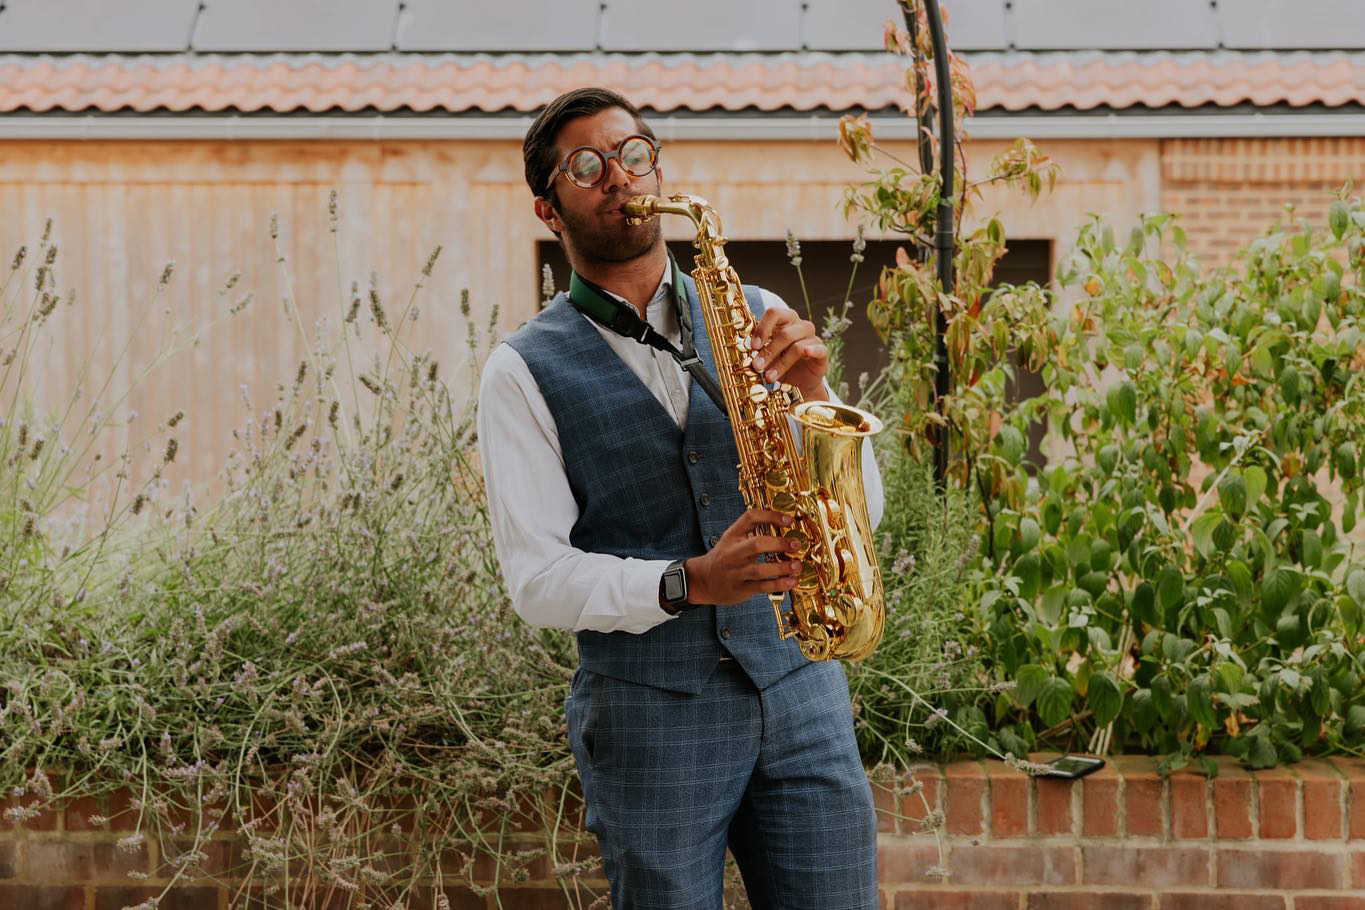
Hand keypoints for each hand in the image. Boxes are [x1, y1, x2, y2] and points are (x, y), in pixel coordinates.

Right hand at [684, 509, 802, 605]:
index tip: (788, 520)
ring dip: (782, 568)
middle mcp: (733, 553)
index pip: (750, 518)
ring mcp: (736, 572)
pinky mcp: (741, 589)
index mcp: (732, 536)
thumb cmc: (724, 557)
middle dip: (779, 544)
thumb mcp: (732, 538)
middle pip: (756, 544)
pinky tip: (791, 581)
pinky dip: (779, 585)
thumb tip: (783, 523)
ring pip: (760, 570)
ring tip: (797, 565)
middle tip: (795, 545)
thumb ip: (751, 530)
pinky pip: (762, 587)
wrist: (703, 580)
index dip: (771, 516)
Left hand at [748, 307, 828, 400]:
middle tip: (757, 366)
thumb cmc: (778, 364)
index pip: (774, 313)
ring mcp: (812, 338)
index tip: (753, 346)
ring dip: (781, 363)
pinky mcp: (822, 353)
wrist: (797, 384)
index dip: (763, 328)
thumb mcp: (765, 355)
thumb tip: (742, 347)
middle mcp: (800, 326)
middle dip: (769, 352)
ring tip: (769, 377)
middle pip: (785, 333)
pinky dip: (812, 350)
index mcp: (784, 321)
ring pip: (797, 346)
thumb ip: (757, 348)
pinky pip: (819, 349)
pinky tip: (806, 353)